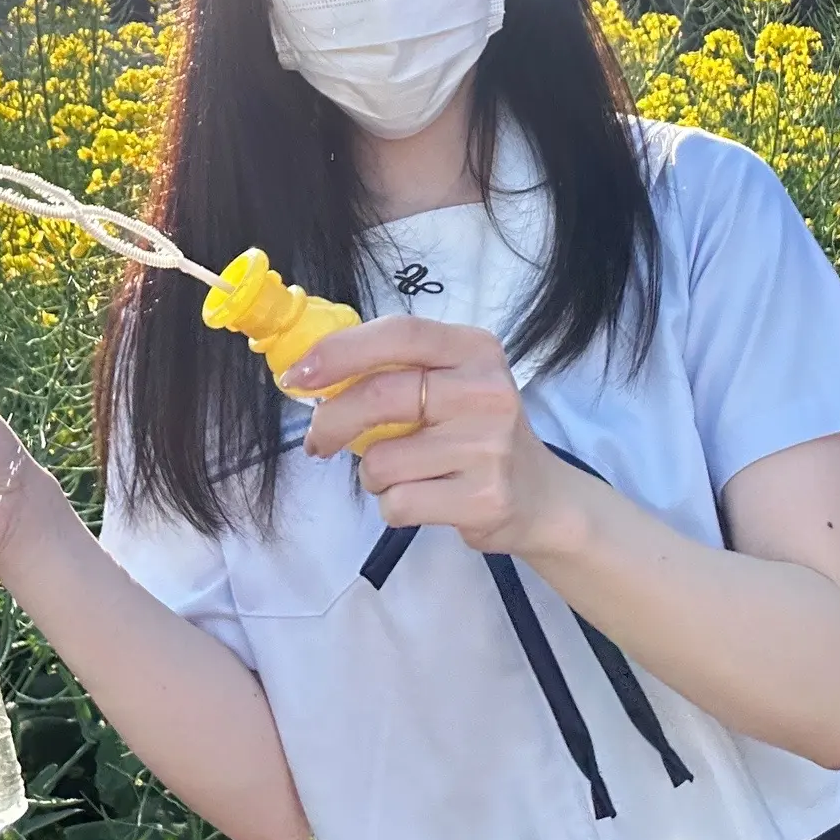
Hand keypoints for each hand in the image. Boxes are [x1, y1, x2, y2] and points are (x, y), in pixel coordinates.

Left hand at [283, 318, 564, 555]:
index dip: (340, 351)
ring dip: (372, 475)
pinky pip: (398, 502)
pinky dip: (393, 505)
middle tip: (319, 439)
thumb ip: (396, 369)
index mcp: (474, 349)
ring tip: (402, 474)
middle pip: (380, 395)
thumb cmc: (476, 432)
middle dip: (331, 421)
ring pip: (381, 461)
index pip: (399, 334)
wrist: (541, 495)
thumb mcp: (452, 382)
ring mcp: (488, 447)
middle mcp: (486, 391)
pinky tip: (424, 497)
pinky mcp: (483, 498)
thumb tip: (310, 370)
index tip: (298, 375)